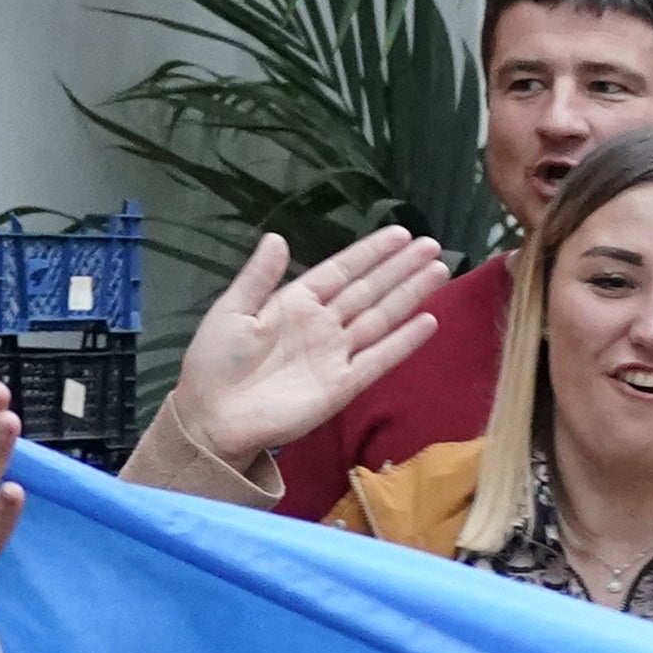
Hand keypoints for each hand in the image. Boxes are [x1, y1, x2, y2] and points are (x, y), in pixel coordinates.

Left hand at [164, 226, 446, 484]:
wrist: (213, 418)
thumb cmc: (215, 363)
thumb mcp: (231, 310)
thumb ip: (259, 276)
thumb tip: (277, 237)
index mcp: (296, 303)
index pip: (342, 270)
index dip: (371, 252)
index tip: (400, 234)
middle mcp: (323, 325)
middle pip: (370, 290)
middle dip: (401, 268)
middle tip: (432, 245)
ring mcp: (336, 355)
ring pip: (381, 317)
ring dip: (410, 295)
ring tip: (439, 271)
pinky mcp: (343, 386)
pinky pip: (379, 359)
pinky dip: (403, 341)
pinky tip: (428, 321)